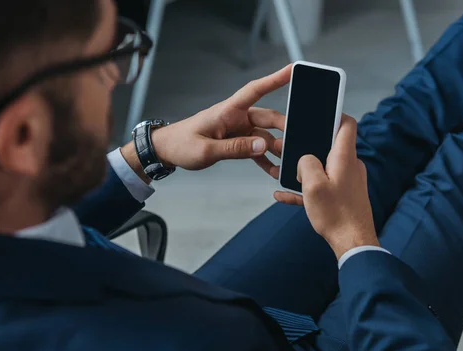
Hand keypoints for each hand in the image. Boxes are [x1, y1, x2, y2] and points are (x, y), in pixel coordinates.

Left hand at [150, 65, 289, 176]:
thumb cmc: (181, 145)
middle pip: (268, 118)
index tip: (293, 69)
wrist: (166, 150)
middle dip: (285, 129)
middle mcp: (236, 117)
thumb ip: (234, 149)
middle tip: (296, 144)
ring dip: (276, 149)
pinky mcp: (236, 142)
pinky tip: (273, 170)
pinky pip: (256, 149)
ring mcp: (237, 130)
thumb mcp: (206, 150)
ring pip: (265, 136)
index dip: (275, 79)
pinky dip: (265, 159)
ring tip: (286, 164)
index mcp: (227, 111)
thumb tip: (262, 146)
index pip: (255, 90)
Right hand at [274, 115, 378, 259]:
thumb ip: (306, 163)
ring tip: (280, 173)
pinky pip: (322, 186)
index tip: (319, 113)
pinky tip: (283, 196)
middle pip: (329, 146)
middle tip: (286, 148)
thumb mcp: (313, 185)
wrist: (353, 244)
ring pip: (322, 167)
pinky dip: (305, 189)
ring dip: (303, 170)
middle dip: (307, 146)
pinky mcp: (344, 196)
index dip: (334, 114)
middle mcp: (349, 166)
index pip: (347, 125)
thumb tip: (304, 160)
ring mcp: (348, 181)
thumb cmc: (336, 215)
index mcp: (344, 157)